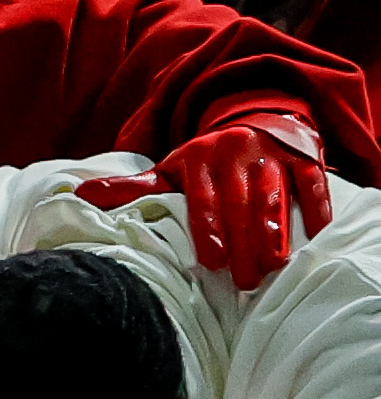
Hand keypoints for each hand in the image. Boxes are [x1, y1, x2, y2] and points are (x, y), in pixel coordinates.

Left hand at [86, 116, 337, 291]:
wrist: (253, 118)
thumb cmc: (207, 160)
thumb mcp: (172, 169)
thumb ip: (133, 188)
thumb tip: (79, 196)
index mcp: (199, 160)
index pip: (202, 198)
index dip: (207, 228)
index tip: (210, 260)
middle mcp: (234, 155)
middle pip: (239, 203)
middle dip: (242, 242)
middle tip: (245, 280)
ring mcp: (270, 156)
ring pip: (274, 196)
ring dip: (275, 232)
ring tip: (275, 266)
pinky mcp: (303, 160)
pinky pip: (312, 185)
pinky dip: (317, 211)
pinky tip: (319, 237)